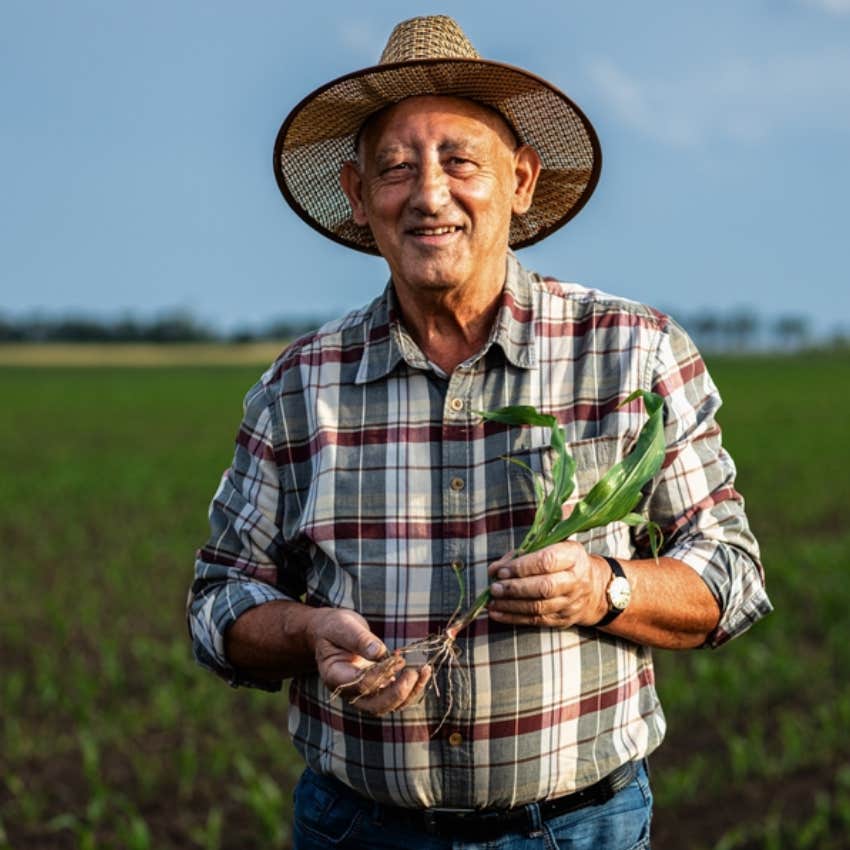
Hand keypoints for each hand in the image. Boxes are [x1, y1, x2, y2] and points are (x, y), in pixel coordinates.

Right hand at [308, 608, 430, 715]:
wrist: (333, 633)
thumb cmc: (335, 627)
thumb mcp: (342, 626)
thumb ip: (359, 639)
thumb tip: (379, 652)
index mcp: (335, 677)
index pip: (360, 685)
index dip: (381, 675)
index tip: (398, 658)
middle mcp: (350, 691)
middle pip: (376, 706)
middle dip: (398, 692)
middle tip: (413, 671)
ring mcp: (364, 693)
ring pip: (390, 705)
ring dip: (410, 692)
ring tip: (425, 670)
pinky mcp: (378, 689)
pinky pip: (397, 696)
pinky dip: (412, 687)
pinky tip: (422, 670)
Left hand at [486, 542, 608, 627]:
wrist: (593, 588)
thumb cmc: (563, 561)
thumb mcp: (553, 544)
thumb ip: (524, 550)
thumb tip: (495, 568)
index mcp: (573, 556)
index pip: (546, 561)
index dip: (521, 567)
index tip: (501, 570)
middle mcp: (575, 580)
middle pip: (544, 587)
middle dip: (515, 588)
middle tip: (494, 588)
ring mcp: (570, 602)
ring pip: (539, 607)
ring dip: (511, 605)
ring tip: (492, 601)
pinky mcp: (563, 619)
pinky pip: (536, 620)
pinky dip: (514, 618)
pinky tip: (497, 613)